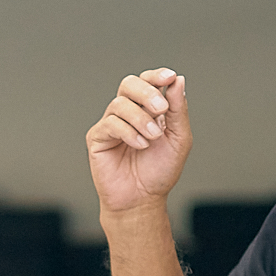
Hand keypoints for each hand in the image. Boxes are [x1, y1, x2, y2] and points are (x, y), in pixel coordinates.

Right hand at [86, 68, 192, 216]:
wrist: (143, 199)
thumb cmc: (159, 171)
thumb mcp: (179, 139)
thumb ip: (178, 110)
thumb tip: (178, 81)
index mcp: (148, 109)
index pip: (148, 81)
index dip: (156, 75)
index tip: (169, 77)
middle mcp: (128, 113)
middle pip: (129, 84)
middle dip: (147, 92)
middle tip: (161, 109)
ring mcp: (111, 124)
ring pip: (120, 104)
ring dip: (140, 119)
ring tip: (153, 138)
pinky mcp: (97, 138)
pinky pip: (110, 124)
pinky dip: (128, 132)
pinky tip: (140, 145)